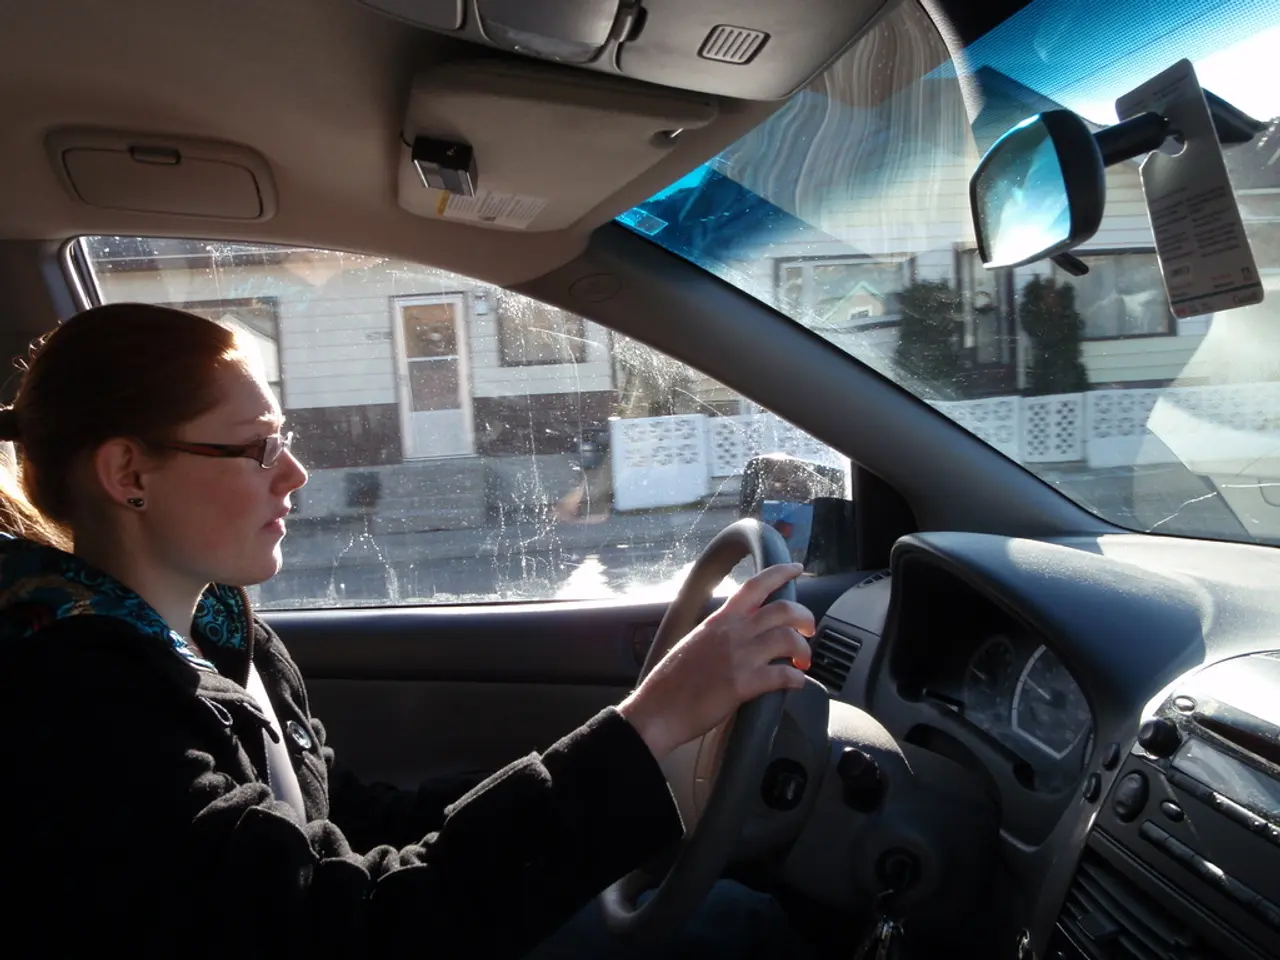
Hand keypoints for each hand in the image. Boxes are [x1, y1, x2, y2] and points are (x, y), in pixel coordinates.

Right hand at [619, 563, 814, 760]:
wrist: (658, 709)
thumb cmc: (672, 680)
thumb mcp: (696, 642)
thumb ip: (720, 633)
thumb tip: (740, 634)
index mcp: (720, 619)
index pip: (755, 585)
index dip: (780, 572)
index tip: (796, 568)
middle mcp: (732, 632)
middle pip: (782, 609)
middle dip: (805, 617)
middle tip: (809, 630)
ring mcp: (739, 657)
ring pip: (787, 638)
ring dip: (803, 650)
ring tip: (803, 662)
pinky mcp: (744, 684)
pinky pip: (783, 675)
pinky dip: (797, 679)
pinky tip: (796, 684)